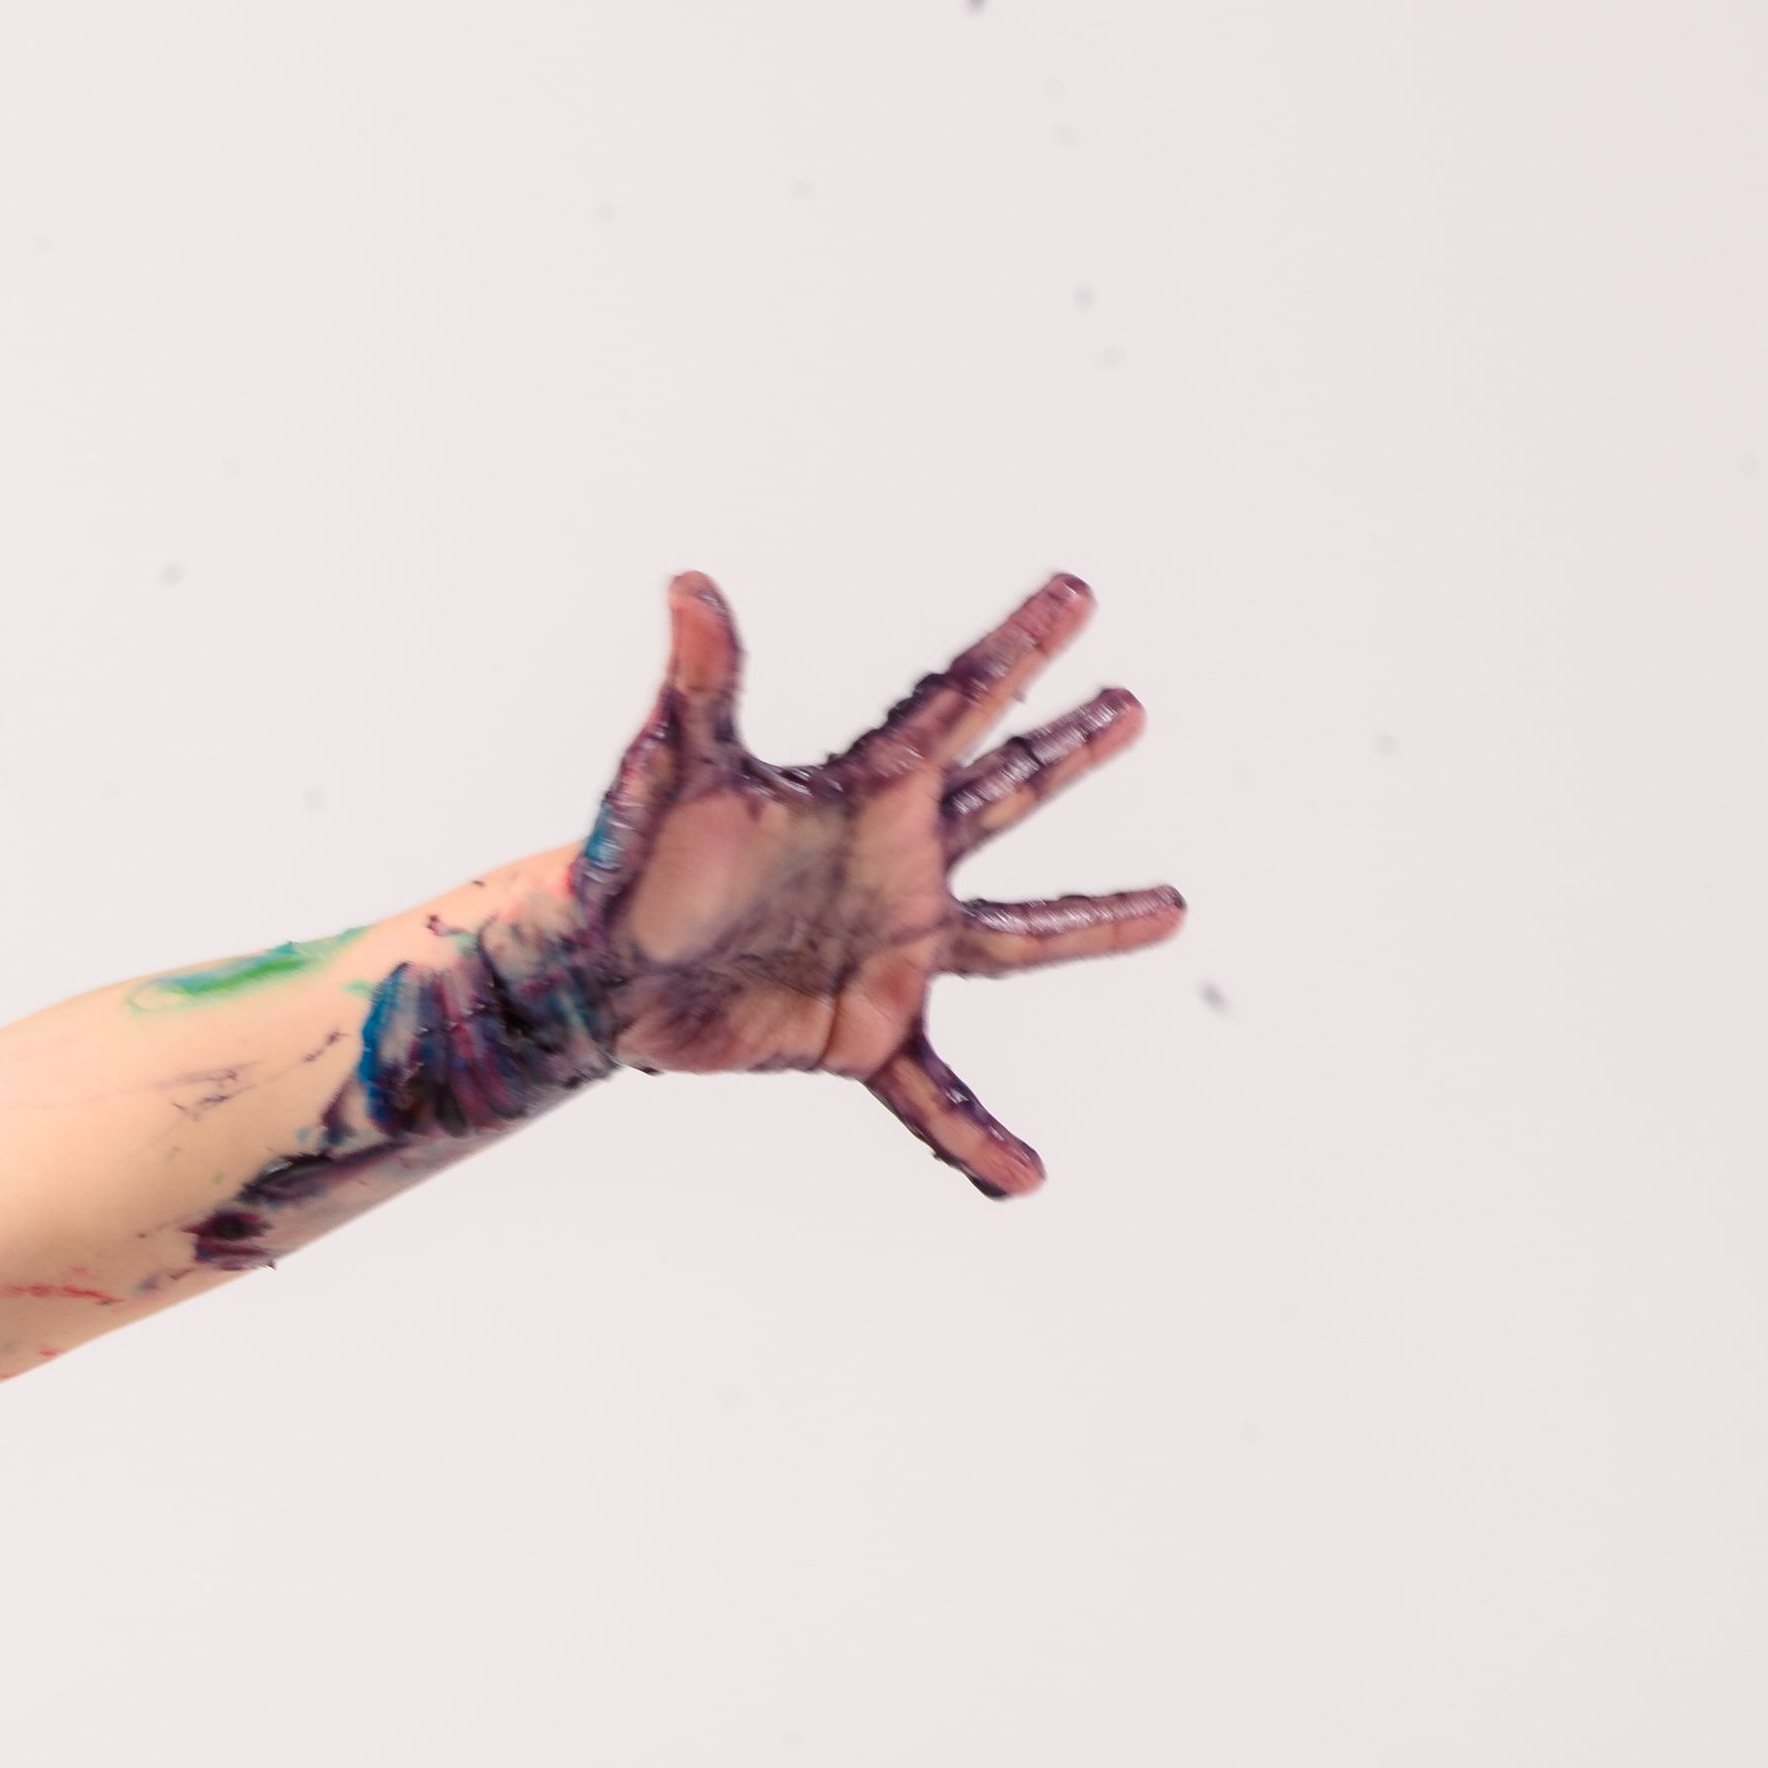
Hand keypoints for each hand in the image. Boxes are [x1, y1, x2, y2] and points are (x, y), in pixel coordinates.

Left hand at [568, 573, 1184, 1197]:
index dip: (1019, 648)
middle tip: (1130, 704)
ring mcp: (890, 950)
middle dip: (1065, 752)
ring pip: (1013, 941)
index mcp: (862, 794)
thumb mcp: (671, 777)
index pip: (956, 706)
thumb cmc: (627, 866)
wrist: (592, 978)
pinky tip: (1025, 1181)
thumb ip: (697, 689)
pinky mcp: (862, 1032)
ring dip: (1090, 927)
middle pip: (1003, 797)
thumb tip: (690, 587)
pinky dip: (975, 1139)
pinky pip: (934, 1097)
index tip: (1077, 591)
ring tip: (1174, 907)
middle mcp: (894, 865)